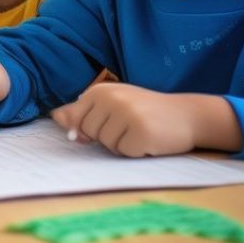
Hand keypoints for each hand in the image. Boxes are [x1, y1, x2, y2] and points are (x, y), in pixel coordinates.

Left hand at [51, 83, 201, 156]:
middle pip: (89, 133)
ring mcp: (127, 114)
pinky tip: (149, 139)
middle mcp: (112, 98)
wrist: (187, 115)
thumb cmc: (145, 111)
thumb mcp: (113, 105)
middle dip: (107, 137)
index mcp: (100, 90)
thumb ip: (84, 111)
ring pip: (106, 144)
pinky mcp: (141, 132)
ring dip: (122, 145)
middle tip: (129, 126)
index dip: (89, 129)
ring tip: (139, 131)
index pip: (76, 120)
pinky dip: (136, 151)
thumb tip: (55, 117)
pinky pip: (124, 152)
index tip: (110, 122)